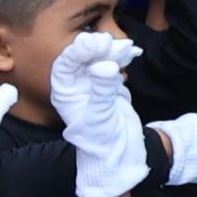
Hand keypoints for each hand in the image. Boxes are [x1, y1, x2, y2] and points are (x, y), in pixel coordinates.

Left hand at [49, 30, 148, 196]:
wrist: (122, 154)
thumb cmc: (102, 141)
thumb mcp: (101, 116)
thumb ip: (102, 90)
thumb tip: (105, 64)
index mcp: (64, 93)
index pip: (65, 65)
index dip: (78, 51)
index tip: (94, 42)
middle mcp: (76, 86)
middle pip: (83, 58)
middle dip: (97, 48)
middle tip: (111, 42)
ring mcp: (93, 83)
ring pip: (100, 59)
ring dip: (112, 50)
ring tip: (126, 48)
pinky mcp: (110, 84)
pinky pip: (114, 65)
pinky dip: (122, 57)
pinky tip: (131, 52)